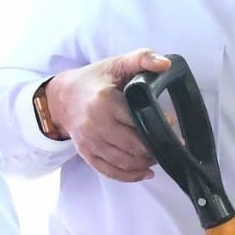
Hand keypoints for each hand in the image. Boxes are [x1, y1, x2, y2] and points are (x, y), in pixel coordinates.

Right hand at [44, 50, 170, 181]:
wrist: (62, 97)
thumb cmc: (95, 80)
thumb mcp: (117, 64)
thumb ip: (142, 59)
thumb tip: (165, 64)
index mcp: (105, 101)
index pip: (139, 121)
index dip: (160, 126)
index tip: (173, 124)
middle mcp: (95, 124)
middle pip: (134, 147)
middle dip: (156, 148)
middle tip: (170, 142)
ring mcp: (89, 142)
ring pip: (124, 162)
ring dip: (146, 162)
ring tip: (159, 153)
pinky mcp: (86, 154)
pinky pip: (110, 171)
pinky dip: (130, 176)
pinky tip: (146, 172)